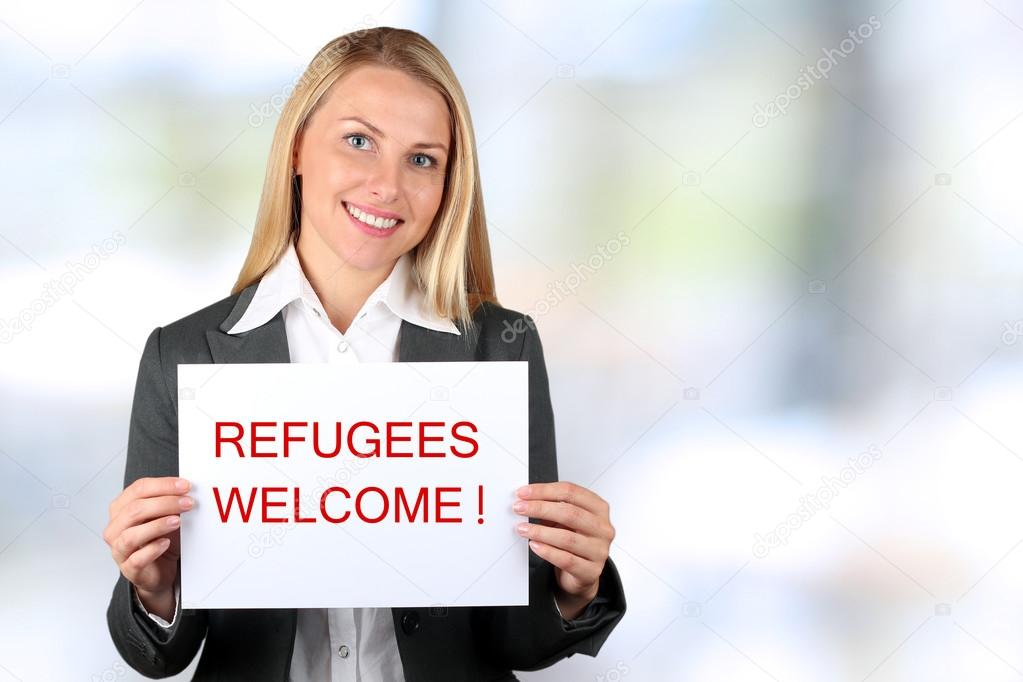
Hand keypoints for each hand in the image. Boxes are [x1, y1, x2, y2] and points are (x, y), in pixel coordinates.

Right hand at [103, 476, 193, 620]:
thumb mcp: (164, 515)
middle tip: (187, 503)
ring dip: (157, 525)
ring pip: (131, 535)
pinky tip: (165, 543)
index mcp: (121, 508)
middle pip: (135, 510)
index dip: (163, 485)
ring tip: (178, 521)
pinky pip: (136, 559)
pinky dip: (152, 549)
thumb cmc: (159, 539)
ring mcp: (119, 549)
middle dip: (165, 503)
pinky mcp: (129, 568)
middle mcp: (116, 528)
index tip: (185, 486)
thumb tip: (186, 490)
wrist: (158, 569)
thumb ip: (169, 501)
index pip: (138, 489)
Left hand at [513, 481, 614, 619]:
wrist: (582, 573)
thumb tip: (527, 499)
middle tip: (520, 508)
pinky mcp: (591, 571)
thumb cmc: (574, 541)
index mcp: (598, 508)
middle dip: (540, 508)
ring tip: (523, 529)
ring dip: (540, 532)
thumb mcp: (566, 520)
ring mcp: (599, 550)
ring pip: (567, 538)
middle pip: (570, 513)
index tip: (524, 493)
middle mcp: (603, 528)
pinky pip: (566, 560)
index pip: (571, 492)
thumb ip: (552, 507)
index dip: (544, 490)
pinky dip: (547, 552)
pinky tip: (535, 545)